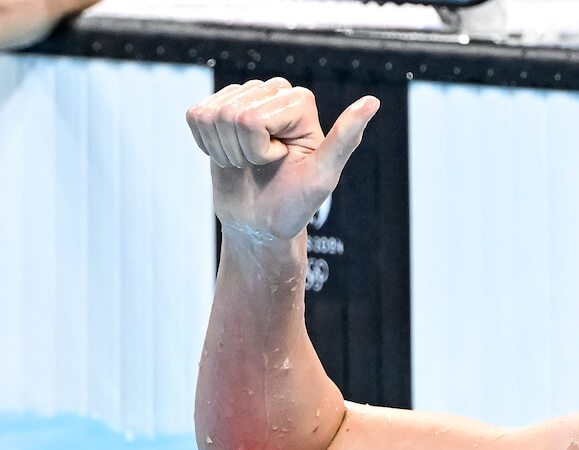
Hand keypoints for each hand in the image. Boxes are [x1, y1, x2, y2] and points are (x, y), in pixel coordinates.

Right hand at [185, 78, 378, 241]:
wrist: (261, 221)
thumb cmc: (296, 201)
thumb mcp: (324, 174)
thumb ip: (345, 138)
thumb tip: (373, 101)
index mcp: (301, 100)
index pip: (254, 118)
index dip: (261, 150)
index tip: (282, 162)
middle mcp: (275, 90)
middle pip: (233, 113)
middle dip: (243, 150)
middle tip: (262, 165)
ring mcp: (244, 96)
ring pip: (212, 115)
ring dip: (225, 149)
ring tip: (248, 162)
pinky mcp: (217, 108)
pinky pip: (195, 116)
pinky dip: (207, 145)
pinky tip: (229, 154)